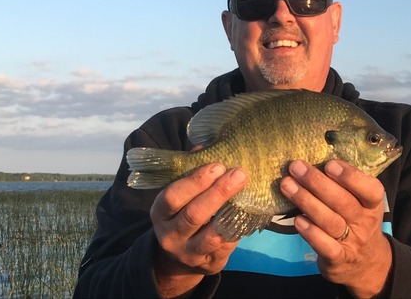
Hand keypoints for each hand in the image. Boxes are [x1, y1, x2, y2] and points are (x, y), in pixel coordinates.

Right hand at [150, 162, 247, 297]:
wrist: (178, 256)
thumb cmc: (182, 212)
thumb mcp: (180, 194)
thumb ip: (190, 172)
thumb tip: (205, 146)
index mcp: (160, 213)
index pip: (172, 196)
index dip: (195, 181)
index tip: (217, 165)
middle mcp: (170, 236)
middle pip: (193, 215)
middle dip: (218, 193)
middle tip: (239, 174)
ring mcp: (189, 254)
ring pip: (211, 236)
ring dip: (231, 213)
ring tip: (248, 193)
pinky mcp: (209, 265)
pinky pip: (226, 248)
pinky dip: (238, 230)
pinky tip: (250, 213)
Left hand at [280, 160, 391, 297]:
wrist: (365, 264)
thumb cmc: (355, 221)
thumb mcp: (360, 203)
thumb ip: (344, 185)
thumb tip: (314, 159)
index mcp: (372, 205)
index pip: (371, 190)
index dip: (351, 177)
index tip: (329, 164)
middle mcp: (364, 223)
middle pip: (343, 202)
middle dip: (317, 182)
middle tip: (296, 167)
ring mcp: (352, 242)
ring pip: (330, 221)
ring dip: (306, 201)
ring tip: (287, 185)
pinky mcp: (338, 260)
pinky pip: (325, 246)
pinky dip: (310, 232)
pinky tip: (297, 219)